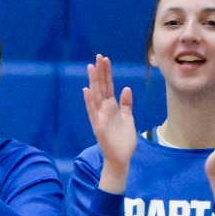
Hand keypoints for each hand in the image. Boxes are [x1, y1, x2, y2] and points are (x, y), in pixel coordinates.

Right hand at [82, 55, 136, 189]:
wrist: (121, 159)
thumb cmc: (123, 141)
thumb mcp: (128, 118)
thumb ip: (126, 104)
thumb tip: (126, 88)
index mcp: (111, 107)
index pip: (108, 86)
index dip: (107, 73)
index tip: (105, 59)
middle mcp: (103, 110)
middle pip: (101, 87)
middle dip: (100, 72)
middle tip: (98, 56)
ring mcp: (100, 118)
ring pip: (96, 96)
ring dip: (93, 82)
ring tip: (91, 68)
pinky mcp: (99, 127)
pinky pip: (93, 112)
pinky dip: (89, 102)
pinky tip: (86, 91)